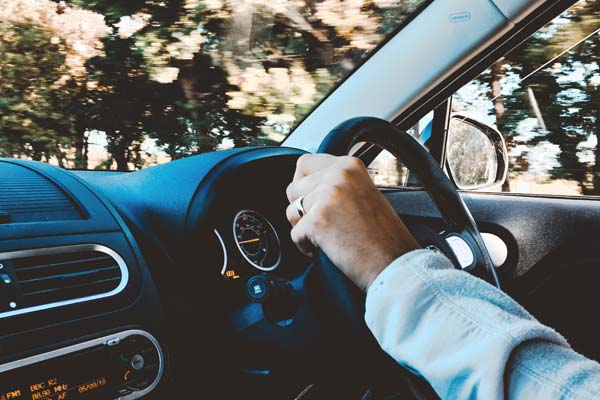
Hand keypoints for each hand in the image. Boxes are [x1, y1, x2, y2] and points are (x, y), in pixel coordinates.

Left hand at [286, 154, 419, 290]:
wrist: (395, 263)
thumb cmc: (384, 236)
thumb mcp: (364, 193)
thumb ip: (338, 183)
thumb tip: (309, 185)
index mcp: (350, 165)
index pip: (305, 162)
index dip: (302, 183)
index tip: (310, 198)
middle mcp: (338, 175)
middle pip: (293, 188)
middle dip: (301, 208)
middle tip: (321, 223)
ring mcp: (327, 197)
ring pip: (291, 211)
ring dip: (302, 227)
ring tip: (326, 236)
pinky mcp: (317, 221)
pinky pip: (294, 234)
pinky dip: (306, 246)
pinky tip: (328, 248)